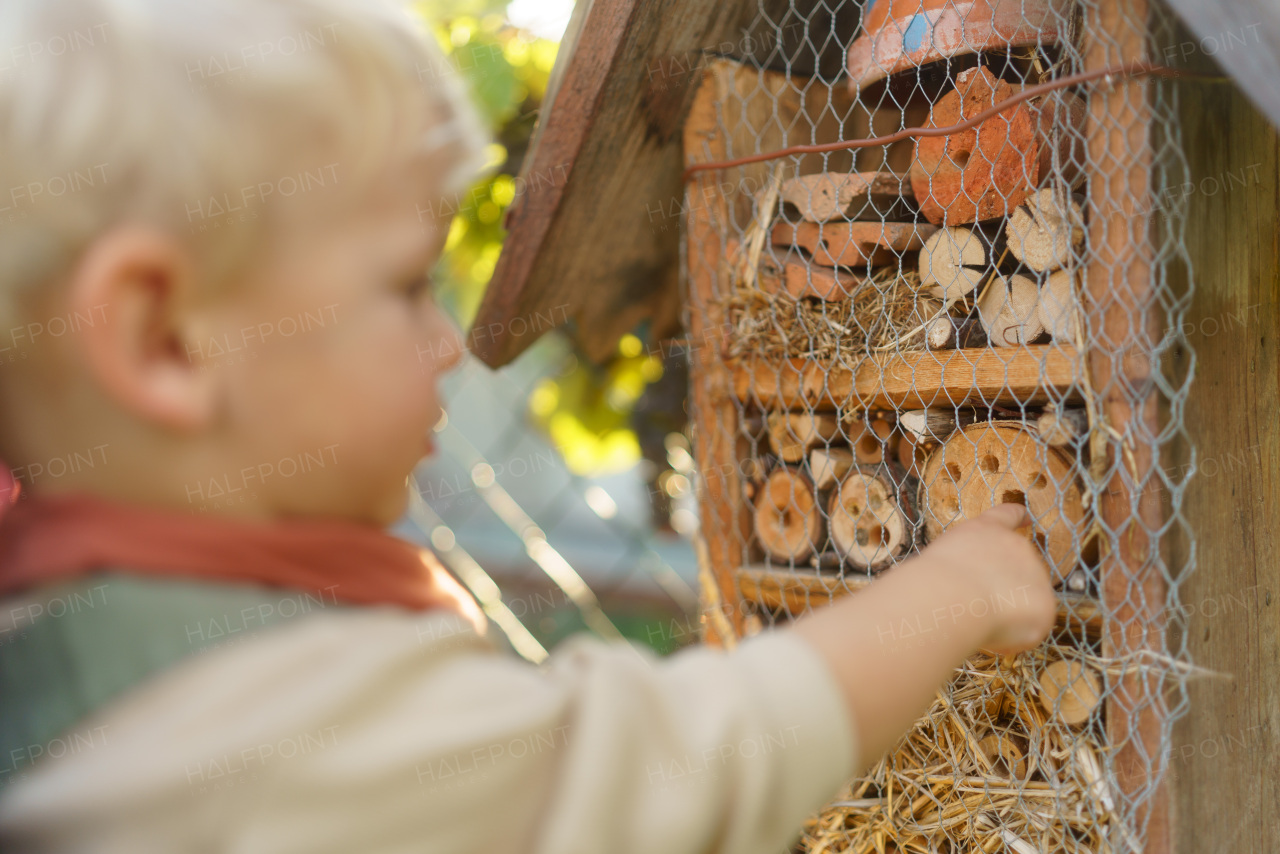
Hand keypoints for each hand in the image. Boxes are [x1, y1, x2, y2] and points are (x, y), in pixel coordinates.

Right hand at [919, 503, 1056, 654]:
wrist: (953, 594)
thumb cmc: (935, 577)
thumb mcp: (944, 557)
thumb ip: (965, 561)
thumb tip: (973, 585)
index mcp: (988, 529)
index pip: (1007, 515)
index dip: (1018, 517)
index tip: (1026, 517)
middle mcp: (1018, 546)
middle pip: (1018, 569)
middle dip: (1002, 588)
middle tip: (974, 604)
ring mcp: (1037, 575)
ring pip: (1023, 602)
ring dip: (1005, 613)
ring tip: (977, 617)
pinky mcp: (1046, 606)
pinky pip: (1027, 630)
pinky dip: (1009, 638)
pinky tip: (989, 633)